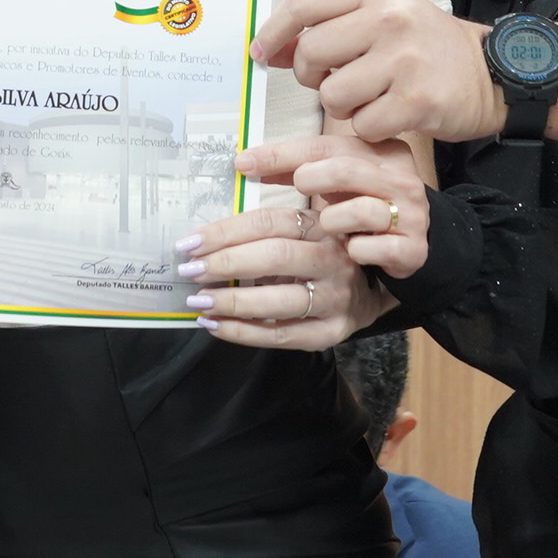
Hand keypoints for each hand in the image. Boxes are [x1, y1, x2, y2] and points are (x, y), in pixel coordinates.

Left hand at [179, 189, 395, 350]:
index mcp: (322, 226)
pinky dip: (242, 332)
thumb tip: (204, 234)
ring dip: (232, 301)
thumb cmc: (320, 254)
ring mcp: (335, 298)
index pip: (270, 222)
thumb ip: (267, 225)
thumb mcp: (305, 228)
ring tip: (197, 301)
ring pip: (279, 300)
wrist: (368, 292)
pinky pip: (281, 335)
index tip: (190, 242)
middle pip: (276, 257)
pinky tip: (214, 325)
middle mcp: (334, 259)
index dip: (227, 231)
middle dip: (226, 263)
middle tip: (189, 270)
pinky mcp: (331, 332)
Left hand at [233, 134, 429, 279]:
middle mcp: (399, 179)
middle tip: (290, 190)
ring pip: (360, 210)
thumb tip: (246, 163)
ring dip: (333, 220)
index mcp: (381, 151)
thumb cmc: (363, 208)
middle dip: (308, 179)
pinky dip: (357, 251)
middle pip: (344, 170)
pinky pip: (375, 248)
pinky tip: (351, 252)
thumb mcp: (338, 181)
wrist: (410, 246)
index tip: (243, 162)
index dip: (281, 153)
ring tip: (328, 226)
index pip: (325, 144)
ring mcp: (410, 214)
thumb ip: (299, 168)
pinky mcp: (412, 248)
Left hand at [251, 0, 506, 142]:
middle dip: (308, 76)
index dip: (273, 31)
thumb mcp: (384, 13)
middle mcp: (390, 18)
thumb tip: (269, 49)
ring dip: (341, 106)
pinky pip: (361, 125)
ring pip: (331, 95)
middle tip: (329, 80)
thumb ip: (330, 24)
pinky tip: (389, 114)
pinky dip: (368, 127)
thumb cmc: (424, 45)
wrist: (492, 73)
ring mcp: (404, 60)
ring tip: (368, 97)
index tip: (262, 53)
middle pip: (309, 53)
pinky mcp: (416, 101)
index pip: (302, 3)